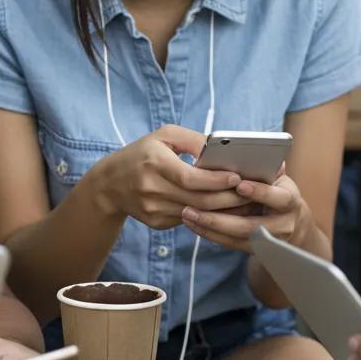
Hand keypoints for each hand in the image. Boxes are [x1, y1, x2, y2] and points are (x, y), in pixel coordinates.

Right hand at [95, 124, 244, 229]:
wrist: (110, 184)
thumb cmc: (143, 153)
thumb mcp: (164, 136)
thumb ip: (193, 139)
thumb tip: (222, 149)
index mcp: (154, 164)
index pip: (190, 178)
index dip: (216, 180)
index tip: (237, 177)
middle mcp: (151, 189)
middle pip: (198, 200)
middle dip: (228, 198)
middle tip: (251, 192)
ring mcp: (153, 210)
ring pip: (197, 213)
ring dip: (223, 209)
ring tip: (244, 202)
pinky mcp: (157, 223)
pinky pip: (189, 220)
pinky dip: (209, 215)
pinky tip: (224, 209)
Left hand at [181, 168, 310, 253]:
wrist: (290, 221)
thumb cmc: (277, 189)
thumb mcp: (277, 177)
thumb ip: (266, 167)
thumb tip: (253, 153)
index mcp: (289, 201)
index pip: (277, 198)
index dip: (259, 192)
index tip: (240, 185)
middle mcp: (282, 225)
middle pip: (250, 226)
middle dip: (219, 218)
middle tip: (194, 207)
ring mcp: (269, 241)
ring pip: (236, 238)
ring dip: (209, 227)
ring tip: (187, 214)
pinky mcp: (254, 250)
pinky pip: (229, 244)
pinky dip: (210, 234)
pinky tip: (193, 223)